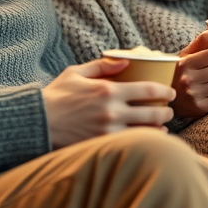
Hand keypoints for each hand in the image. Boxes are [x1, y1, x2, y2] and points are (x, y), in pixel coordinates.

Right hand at [42, 58, 174, 147]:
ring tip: (162, 126)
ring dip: (159, 128)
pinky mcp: (102, 145)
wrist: (37, 122)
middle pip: (153, 112)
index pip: (148, 89)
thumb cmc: (56, 96)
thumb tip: (126, 61)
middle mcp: (112, 111)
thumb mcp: (76, 73)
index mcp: (108, 90)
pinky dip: (144, 141)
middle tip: (169, 110)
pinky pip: (132, 144)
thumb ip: (102, 66)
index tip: (170, 92)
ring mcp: (108, 131)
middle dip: (166, 111)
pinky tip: (148, 139)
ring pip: (146, 132)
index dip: (165, 90)